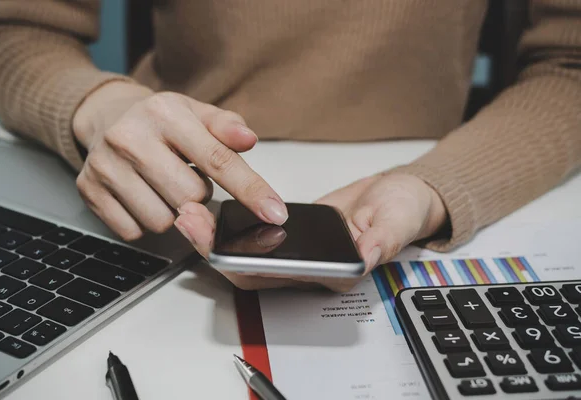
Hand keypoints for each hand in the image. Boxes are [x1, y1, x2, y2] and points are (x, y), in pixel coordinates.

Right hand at [73, 81, 287, 240]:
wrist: (107, 118)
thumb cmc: (161, 122)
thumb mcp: (197, 113)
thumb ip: (227, 126)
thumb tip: (248, 138)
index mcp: (164, 113)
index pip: (217, 159)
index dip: (250, 190)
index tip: (274, 212)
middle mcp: (130, 137)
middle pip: (190, 198)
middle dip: (199, 195)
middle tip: (187, 176)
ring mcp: (105, 166)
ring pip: (163, 221)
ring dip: (173, 211)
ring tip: (164, 185)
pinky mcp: (89, 191)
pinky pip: (134, 231)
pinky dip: (146, 221)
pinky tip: (143, 196)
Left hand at [214, 172, 446, 290]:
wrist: (397, 197)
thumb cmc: (400, 212)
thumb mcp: (397, 221)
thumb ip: (381, 242)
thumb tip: (363, 257)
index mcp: (328, 274)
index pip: (277, 279)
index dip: (242, 265)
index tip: (218, 245)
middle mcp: (306, 269)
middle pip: (250, 269)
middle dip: (214, 249)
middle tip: (190, 221)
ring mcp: (294, 251)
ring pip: (246, 252)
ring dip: (215, 236)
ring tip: (191, 212)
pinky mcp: (288, 232)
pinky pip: (254, 233)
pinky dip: (230, 223)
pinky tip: (212, 206)